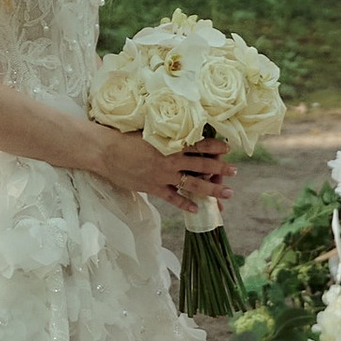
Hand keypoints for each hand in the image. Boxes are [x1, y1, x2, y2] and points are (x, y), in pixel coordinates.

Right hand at [92, 125, 235, 215]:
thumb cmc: (124, 136)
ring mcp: (162, 176)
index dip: (215, 147)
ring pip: (193, 184)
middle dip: (220, 169)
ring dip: (211, 189)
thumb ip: (165, 134)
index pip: (199, 144)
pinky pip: (173, 198)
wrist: (105, 151)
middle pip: (201, 165)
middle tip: (234, 171)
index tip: (227, 148)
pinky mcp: (153, 188)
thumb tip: (179, 130)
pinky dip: (185, 204)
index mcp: (170, 144)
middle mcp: (170, 160)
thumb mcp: (148, 130)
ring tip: (226, 193)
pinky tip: (196, 209)